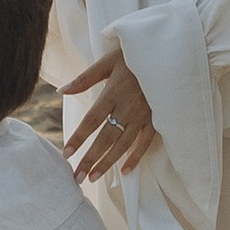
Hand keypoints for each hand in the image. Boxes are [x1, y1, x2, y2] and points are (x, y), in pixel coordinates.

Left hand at [62, 49, 157, 183]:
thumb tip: (61, 90)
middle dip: (90, 159)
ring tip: (93, 177)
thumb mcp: (108, 62)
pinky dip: (136, 157)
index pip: (91, 120)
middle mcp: (127, 107)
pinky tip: (126, 171)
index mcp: (113, 93)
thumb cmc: (134, 55)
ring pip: (123, 144)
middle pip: (105, 138)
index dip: (78, 138)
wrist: (168, 53)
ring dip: (108, 162)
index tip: (66, 154)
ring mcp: (143, 115)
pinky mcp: (157, 119)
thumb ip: (85, 79)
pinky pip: (146, 142)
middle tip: (76, 177)